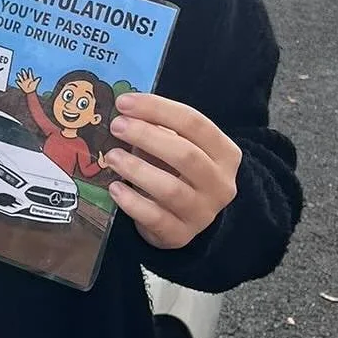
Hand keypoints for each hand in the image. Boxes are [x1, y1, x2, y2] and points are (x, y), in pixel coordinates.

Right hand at [15, 69, 38, 94]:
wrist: (30, 91)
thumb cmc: (33, 87)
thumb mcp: (35, 83)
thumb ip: (37, 80)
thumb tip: (39, 78)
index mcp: (30, 78)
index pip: (30, 74)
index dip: (30, 72)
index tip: (29, 68)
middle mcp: (26, 79)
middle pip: (24, 75)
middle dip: (23, 72)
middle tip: (22, 69)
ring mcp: (23, 82)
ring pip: (21, 78)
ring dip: (19, 76)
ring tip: (18, 73)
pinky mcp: (21, 84)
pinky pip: (18, 82)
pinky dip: (17, 81)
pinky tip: (16, 80)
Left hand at [101, 92, 241, 251]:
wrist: (188, 218)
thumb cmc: (178, 171)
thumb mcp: (178, 146)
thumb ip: (159, 128)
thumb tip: (124, 110)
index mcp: (225, 153)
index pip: (194, 123)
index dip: (157, 109)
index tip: (124, 102)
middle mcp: (220, 184)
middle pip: (185, 154)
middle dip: (146, 136)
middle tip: (116, 126)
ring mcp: (203, 213)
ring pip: (171, 189)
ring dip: (137, 169)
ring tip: (111, 157)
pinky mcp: (181, 235)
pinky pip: (156, 218)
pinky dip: (132, 202)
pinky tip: (114, 188)